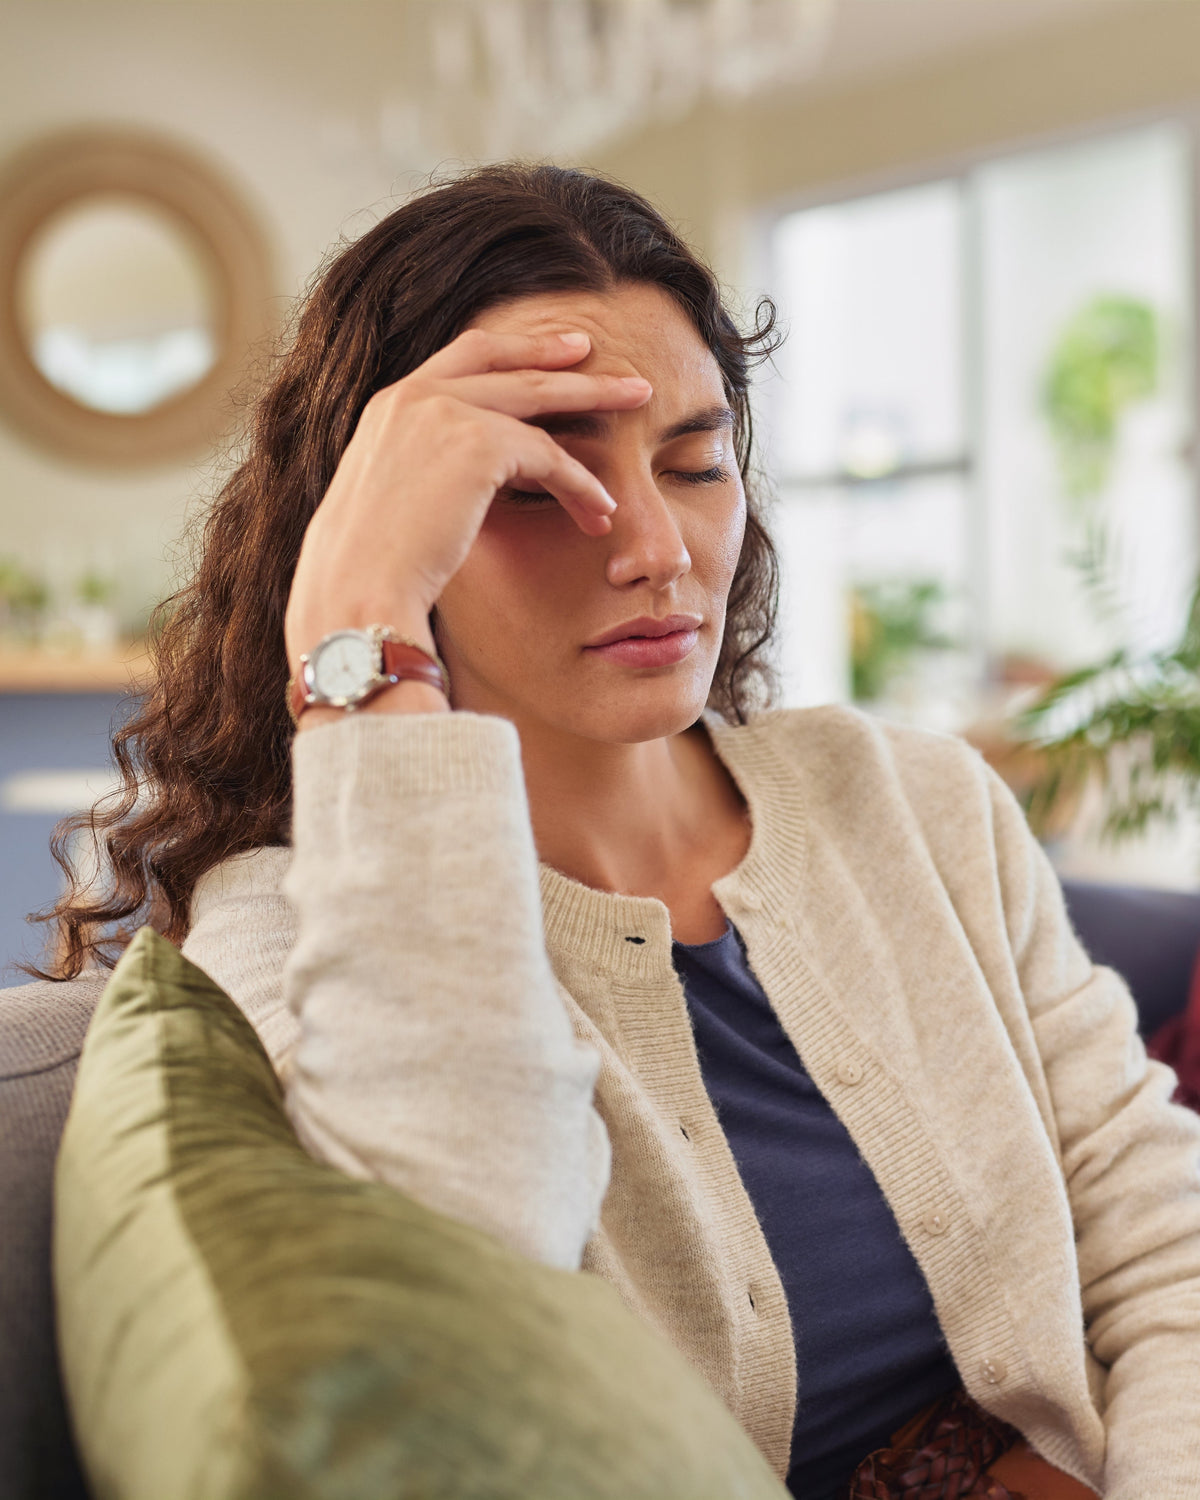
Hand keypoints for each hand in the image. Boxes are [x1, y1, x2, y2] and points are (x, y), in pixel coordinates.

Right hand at [284, 328, 651, 671]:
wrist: (356, 592)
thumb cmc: (367, 573)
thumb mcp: (391, 505)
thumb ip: (424, 476)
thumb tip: (459, 488)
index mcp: (389, 406)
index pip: (463, 358)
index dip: (514, 351)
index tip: (555, 352)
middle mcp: (413, 396)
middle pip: (506, 361)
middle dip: (563, 356)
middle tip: (608, 357)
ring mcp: (443, 413)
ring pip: (538, 396)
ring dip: (594, 398)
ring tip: (639, 400)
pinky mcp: (477, 444)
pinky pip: (549, 456)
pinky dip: (581, 482)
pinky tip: (601, 509)